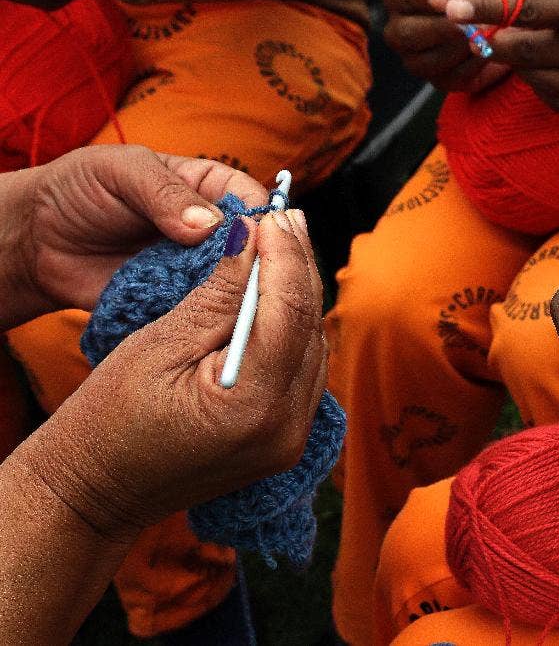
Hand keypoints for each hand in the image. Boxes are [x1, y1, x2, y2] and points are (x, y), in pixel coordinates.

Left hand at [1, 145, 266, 328]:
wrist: (37, 241)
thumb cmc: (80, 190)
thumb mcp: (122, 173)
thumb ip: (165, 195)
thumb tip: (210, 226)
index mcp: (212, 188)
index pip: (256, 203)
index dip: (264, 223)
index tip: (261, 243)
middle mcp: (215, 232)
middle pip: (254, 252)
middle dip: (252, 268)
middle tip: (240, 284)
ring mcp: (199, 272)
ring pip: (235, 289)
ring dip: (231, 301)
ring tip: (220, 310)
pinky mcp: (180, 305)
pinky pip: (203, 317)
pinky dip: (204, 324)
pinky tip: (203, 329)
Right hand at [22, 210, 327, 536]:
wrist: (96, 492)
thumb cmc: (109, 421)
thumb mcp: (159, 346)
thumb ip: (217, 294)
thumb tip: (252, 236)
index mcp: (252, 406)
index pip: (290, 312)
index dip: (285, 255)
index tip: (273, 214)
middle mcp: (286, 428)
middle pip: (311, 327)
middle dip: (298, 267)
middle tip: (284, 217)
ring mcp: (291, 439)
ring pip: (314, 346)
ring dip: (299, 295)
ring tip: (282, 245)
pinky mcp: (286, 439)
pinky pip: (304, 370)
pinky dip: (293, 329)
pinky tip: (278, 295)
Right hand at [383, 0, 558, 91]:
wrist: (503, 7)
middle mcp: (401, 31)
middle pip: (405, 35)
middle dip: (439, 29)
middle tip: (466, 23)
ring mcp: (418, 60)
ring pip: (427, 62)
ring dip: (458, 48)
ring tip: (482, 32)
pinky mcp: (442, 80)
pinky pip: (452, 79)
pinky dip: (472, 66)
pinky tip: (486, 48)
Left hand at [447, 0, 558, 115]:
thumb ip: (554, 8)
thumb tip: (503, 21)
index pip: (526, 12)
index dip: (485, 10)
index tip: (454, 8)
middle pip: (523, 52)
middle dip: (497, 43)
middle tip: (484, 37)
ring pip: (536, 81)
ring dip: (521, 68)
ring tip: (524, 54)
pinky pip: (557, 101)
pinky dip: (545, 88)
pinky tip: (553, 74)